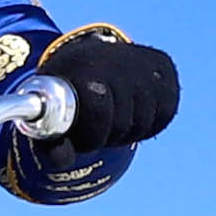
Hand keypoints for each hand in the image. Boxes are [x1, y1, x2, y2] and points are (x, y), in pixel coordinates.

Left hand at [33, 32, 177, 148]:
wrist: (87, 56)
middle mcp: (115, 55)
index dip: (91, 135)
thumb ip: (51, 141)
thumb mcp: (48, 112)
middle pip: (123, 120)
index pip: (97, 108)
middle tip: (98, 134)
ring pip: (146, 119)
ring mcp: (143, 58)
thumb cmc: (65, 90)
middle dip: (109, 137)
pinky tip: (134, 115)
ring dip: (130, 132)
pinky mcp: (163, 64)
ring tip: (113, 123)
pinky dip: (151, 123)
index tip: (83, 139)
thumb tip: (61, 159)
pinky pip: (167, 112)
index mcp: (82, 63)